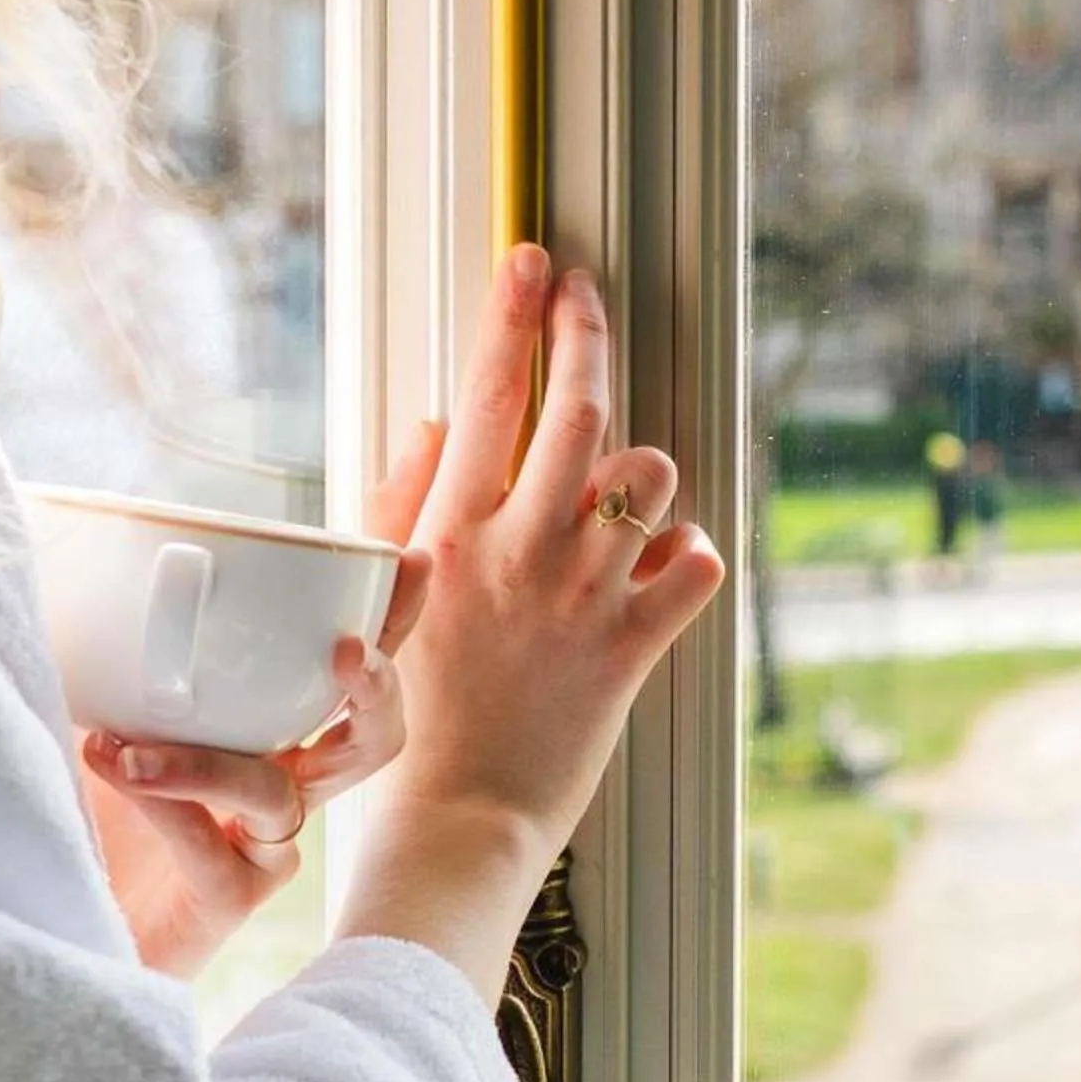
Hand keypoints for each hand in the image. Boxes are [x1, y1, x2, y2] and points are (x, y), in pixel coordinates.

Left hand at [79, 464, 436, 977]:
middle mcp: (277, 785)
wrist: (32, 909)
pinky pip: (221, 851)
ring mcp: (257, 847)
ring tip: (123, 743)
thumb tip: (62, 524)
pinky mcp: (225, 901)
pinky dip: (170, 807)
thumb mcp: (83, 692)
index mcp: (264, 725)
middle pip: (372, 738)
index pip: (344, 667)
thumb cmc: (71, 797)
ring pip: (285, 796)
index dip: (392, 617)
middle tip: (341, 650)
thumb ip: (99, 632)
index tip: (411, 560)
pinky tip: (112, 772)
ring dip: (210, 763)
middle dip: (376, 688)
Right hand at [380, 245, 724, 858]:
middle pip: (579, 407)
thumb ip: (402, 504)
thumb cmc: (409, 718)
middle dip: (588, 333)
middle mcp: (521, 551)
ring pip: (649, 476)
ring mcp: (582, 596)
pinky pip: (696, 563)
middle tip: (586, 299)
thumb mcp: (384, 599)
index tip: (533, 262)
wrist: (456, 820)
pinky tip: (663, 572)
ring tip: (622, 505)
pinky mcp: (633, 647)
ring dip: (644, 474)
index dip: (514, 315)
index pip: (487, 395)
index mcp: (450, 534)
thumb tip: (432, 422)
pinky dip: (691, 556)